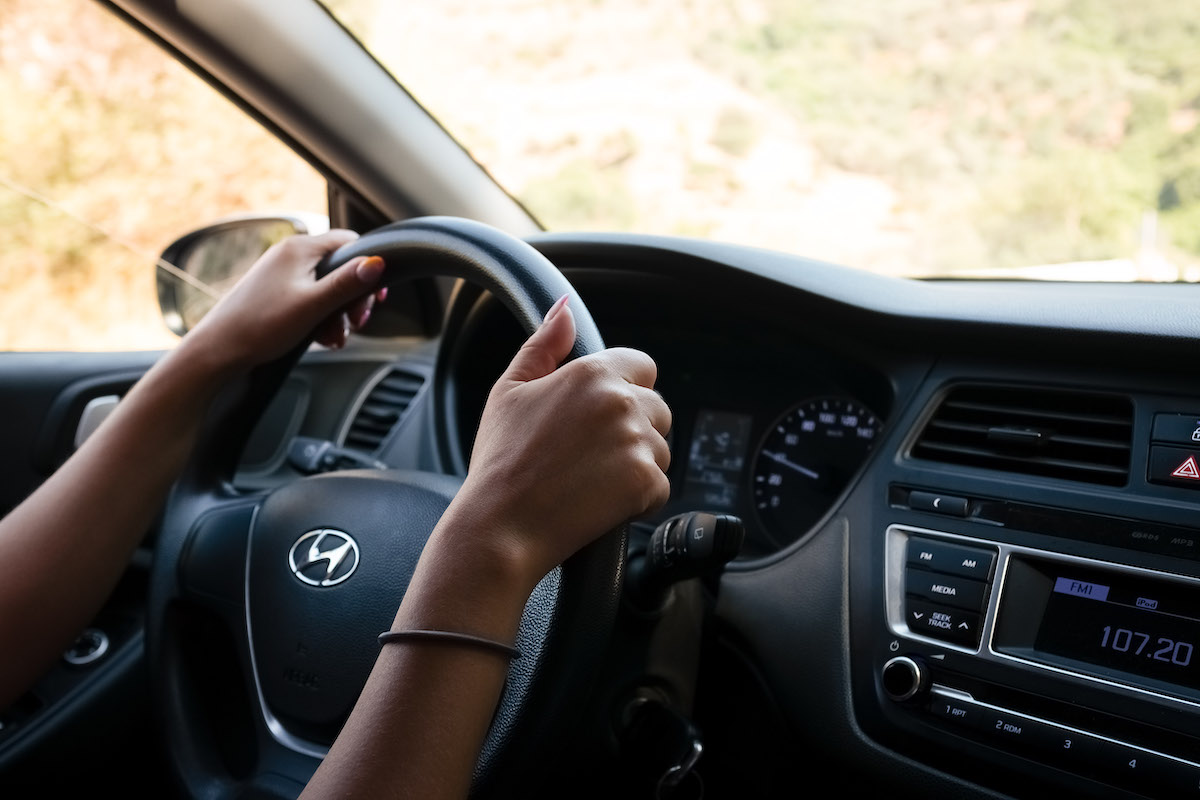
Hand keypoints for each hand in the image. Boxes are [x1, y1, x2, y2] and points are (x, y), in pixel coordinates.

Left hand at [184, 230, 385, 373]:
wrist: (219, 349)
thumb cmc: (261, 326)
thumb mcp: (314, 305)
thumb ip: (347, 283)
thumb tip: (378, 262)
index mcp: (300, 248)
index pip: (350, 243)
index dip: (368, 269)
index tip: (376, 297)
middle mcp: (290, 254)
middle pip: (340, 268)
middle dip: (352, 298)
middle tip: (356, 322)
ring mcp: (281, 273)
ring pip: (326, 287)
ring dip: (338, 313)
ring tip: (335, 338)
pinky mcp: (275, 291)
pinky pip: (310, 298)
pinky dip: (320, 317)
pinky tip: (320, 337)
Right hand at [450, 296, 671, 590]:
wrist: (499, 526)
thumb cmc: (499, 463)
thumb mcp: (509, 391)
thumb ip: (543, 344)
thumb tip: (565, 309)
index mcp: (591, 373)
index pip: (642, 366)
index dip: (623, 389)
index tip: (598, 416)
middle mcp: (621, 402)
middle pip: (657, 408)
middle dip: (633, 428)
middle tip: (587, 455)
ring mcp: (637, 442)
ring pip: (660, 448)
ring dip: (636, 463)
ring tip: (590, 480)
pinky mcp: (646, 482)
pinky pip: (660, 486)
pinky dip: (638, 498)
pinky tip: (600, 501)